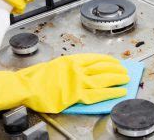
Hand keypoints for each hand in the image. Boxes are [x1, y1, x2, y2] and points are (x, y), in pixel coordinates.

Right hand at [0, 54, 129, 117]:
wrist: (27, 86)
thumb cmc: (38, 76)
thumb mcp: (57, 65)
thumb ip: (72, 66)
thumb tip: (87, 69)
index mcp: (73, 60)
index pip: (96, 58)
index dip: (108, 60)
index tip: (115, 62)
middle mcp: (78, 69)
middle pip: (103, 67)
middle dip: (116, 69)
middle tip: (125, 70)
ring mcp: (78, 82)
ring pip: (104, 79)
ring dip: (117, 79)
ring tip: (126, 79)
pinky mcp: (77, 96)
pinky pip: (98, 94)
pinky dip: (110, 93)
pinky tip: (119, 92)